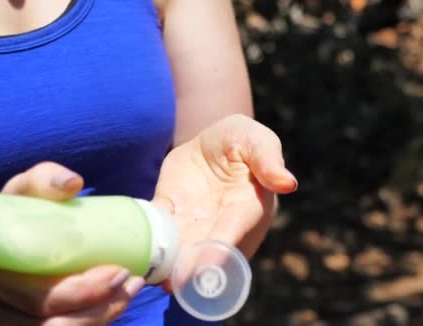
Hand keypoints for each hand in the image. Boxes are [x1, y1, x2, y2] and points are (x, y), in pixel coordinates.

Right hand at [0, 162, 143, 325]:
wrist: (0, 238)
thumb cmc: (15, 212)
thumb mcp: (22, 193)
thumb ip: (42, 181)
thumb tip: (72, 183)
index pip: (40, 298)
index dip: (85, 292)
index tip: (120, 271)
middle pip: (53, 323)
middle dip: (103, 306)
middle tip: (134, 281)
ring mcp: (1, 322)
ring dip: (101, 318)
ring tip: (129, 292)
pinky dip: (89, 323)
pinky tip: (112, 304)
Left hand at [152, 115, 296, 289]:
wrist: (213, 142)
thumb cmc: (243, 140)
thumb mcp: (258, 140)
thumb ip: (268, 159)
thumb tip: (287, 183)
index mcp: (248, 205)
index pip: (235, 228)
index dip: (222, 246)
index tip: (207, 263)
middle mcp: (221, 222)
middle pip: (205, 247)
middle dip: (189, 267)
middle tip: (173, 283)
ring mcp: (194, 222)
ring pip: (180, 246)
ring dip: (167, 263)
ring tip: (151, 278)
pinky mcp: (171, 213)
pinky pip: (158, 228)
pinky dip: (147, 240)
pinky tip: (135, 252)